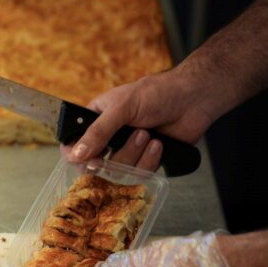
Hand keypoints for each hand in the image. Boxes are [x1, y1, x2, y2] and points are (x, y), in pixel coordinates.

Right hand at [61, 68, 217, 170]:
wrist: (193, 99)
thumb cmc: (157, 93)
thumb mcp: (122, 107)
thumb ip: (98, 132)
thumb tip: (76, 154)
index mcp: (97, 118)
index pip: (74, 142)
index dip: (74, 154)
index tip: (81, 160)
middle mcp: (110, 136)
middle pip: (96, 163)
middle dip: (111, 157)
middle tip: (119, 148)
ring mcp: (128, 149)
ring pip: (119, 170)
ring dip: (134, 153)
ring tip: (147, 134)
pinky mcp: (147, 161)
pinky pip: (140, 173)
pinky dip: (149, 160)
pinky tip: (159, 144)